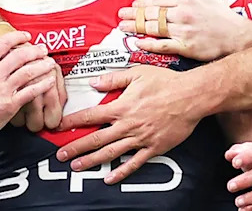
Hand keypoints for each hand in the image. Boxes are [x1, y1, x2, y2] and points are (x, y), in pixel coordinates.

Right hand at [0, 31, 56, 144]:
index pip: (3, 43)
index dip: (17, 37)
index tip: (26, 36)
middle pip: (20, 55)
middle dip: (35, 51)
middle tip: (43, 50)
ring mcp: (2, 89)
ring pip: (29, 71)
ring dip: (43, 66)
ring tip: (50, 63)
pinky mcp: (9, 104)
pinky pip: (31, 91)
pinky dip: (43, 85)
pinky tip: (49, 82)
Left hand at [55, 65, 208, 183]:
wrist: (192, 96)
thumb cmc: (167, 83)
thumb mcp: (138, 73)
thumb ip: (114, 80)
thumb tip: (94, 82)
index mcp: (122, 106)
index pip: (90, 116)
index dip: (72, 122)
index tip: (59, 127)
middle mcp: (128, 125)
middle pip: (96, 138)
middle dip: (76, 147)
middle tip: (61, 155)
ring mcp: (140, 138)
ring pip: (111, 152)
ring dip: (92, 161)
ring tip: (77, 166)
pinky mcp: (153, 147)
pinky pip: (134, 162)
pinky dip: (121, 171)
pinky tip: (110, 178)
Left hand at [117, 0, 251, 60]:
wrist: (236, 35)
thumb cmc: (221, 14)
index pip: (157, 0)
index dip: (141, 4)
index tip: (133, 5)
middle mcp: (182, 14)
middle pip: (151, 14)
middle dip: (133, 15)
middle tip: (121, 15)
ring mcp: (183, 31)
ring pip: (153, 28)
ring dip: (135, 28)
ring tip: (124, 27)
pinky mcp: (185, 47)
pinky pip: (161, 45)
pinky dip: (148, 44)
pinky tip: (138, 42)